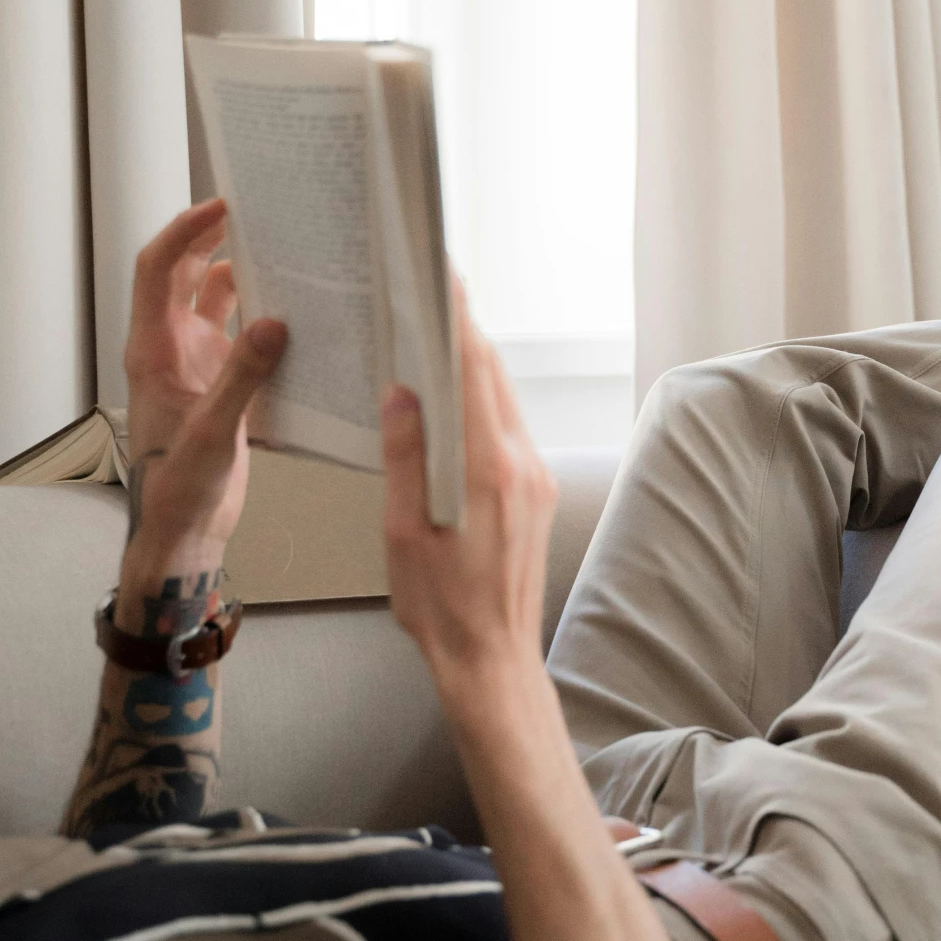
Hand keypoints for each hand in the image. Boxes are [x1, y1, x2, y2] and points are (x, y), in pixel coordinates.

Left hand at [120, 200, 286, 589]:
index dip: (184, 232)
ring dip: (243, 277)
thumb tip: (274, 323)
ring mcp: (195, 363)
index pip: (157, 270)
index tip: (221, 207)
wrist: (183, 532)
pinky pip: (241, 336)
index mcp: (153, 351)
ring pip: (214, 301)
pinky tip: (296, 314)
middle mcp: (171, 348)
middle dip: (215, 239)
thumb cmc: (180, 489)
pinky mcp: (219, 383)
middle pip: (184, 274)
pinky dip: (263, 319)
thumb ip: (243, 376)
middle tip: (258, 214)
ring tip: (283, 255)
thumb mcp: (214, 432)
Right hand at [380, 279, 556, 713]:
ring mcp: (536, 479)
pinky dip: (481, 405)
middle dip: (462, 333)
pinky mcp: (537, 494)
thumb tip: (403, 396)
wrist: (491, 661)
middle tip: (430, 294)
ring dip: (473, 369)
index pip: (473, 373)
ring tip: (435, 337)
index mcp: (487, 470)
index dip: (457, 321)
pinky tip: (451, 402)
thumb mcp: (404, 534)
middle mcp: (522, 466)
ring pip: (503, 402)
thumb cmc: (442, 610)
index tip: (441, 279)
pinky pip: (508, 431)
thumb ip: (404, 459)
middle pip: (493, 378)